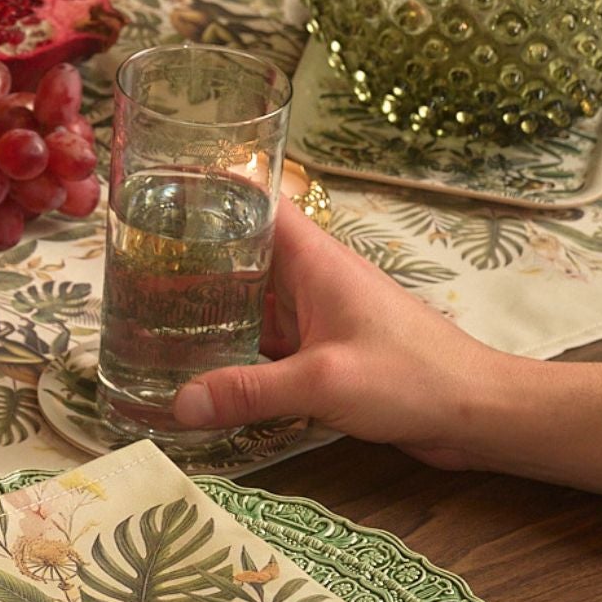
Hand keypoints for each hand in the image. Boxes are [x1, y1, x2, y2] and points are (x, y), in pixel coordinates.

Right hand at [171, 202, 601, 501]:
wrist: (476, 414)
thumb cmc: (412, 376)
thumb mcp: (323, 382)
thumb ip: (249, 391)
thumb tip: (176, 404)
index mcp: (313, 259)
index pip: (257, 200)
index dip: (209, 187)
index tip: (157, 187)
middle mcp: (309, 279)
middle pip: (238, 251)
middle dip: (188, 255)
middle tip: (125, 264)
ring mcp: (313, 317)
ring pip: (246, 301)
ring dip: (204, 306)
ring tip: (141, 312)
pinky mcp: (319, 353)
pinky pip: (260, 342)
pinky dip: (228, 349)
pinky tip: (191, 366)